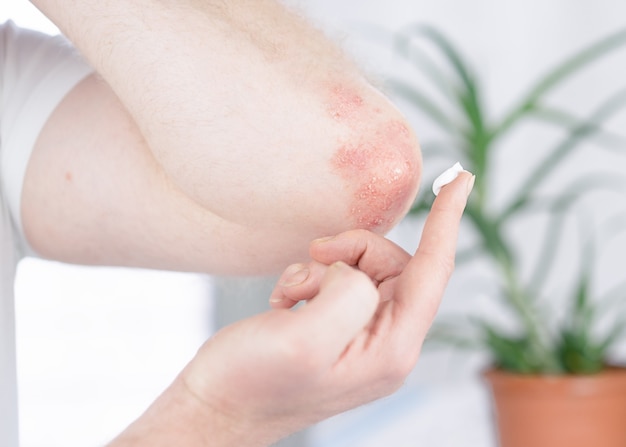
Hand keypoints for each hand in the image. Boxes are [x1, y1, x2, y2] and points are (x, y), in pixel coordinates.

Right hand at [176, 172, 472, 445]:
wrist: (217, 406)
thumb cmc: (252, 383)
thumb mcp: (303, 340)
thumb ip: (347, 295)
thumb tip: (353, 270)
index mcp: (391, 349)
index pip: (433, 272)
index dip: (447, 220)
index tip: (462, 177)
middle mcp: (385, 342)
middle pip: (390, 263)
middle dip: (348, 251)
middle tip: (309, 261)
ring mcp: (361, 336)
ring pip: (360, 268)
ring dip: (320, 268)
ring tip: (289, 294)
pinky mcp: (337, 328)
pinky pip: (337, 279)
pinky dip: (308, 278)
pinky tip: (285, 302)